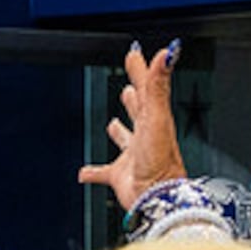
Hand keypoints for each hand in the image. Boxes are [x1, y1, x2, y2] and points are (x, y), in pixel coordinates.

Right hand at [80, 40, 186, 211]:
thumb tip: (167, 54)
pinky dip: (92, 172)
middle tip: (129, 86)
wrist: (157, 196)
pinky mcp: (120, 176)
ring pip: (125, 139)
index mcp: (154, 118)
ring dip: (119, 131)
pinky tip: (83, 173)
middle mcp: (144, 135)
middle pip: (138, 110)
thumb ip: (158, 83)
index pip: (147, 88)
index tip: (134, 54)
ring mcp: (133, 156)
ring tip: (112, 123)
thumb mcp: (157, 115)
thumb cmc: (161, 159)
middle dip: (134, 97)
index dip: (140, 70)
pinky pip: (103, 172)